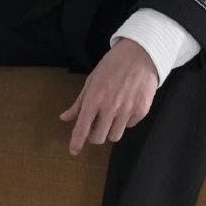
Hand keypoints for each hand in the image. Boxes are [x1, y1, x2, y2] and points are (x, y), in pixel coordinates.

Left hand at [59, 38, 158, 155]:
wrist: (140, 54)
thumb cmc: (113, 65)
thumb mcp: (92, 80)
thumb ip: (79, 102)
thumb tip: (64, 118)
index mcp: (94, 98)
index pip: (82, 128)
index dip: (76, 142)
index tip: (74, 151)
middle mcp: (110, 107)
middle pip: (98, 138)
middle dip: (94, 135)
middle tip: (96, 125)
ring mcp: (127, 110)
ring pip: (114, 136)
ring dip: (110, 130)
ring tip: (112, 115)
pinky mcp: (141, 111)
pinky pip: (129, 126)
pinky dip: (125, 121)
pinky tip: (126, 106)